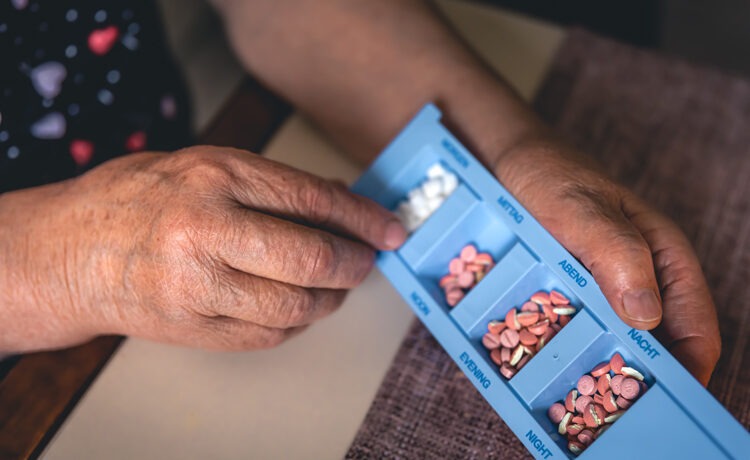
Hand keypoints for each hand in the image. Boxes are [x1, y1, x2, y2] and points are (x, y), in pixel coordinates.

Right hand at [0, 146, 405, 351]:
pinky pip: (269, 334)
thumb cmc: (137, 200)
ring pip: (297, 306)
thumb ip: (272, 184)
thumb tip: (341, 202)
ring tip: (332, 286)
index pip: (311, 200)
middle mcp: (206, 231)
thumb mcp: (204, 166)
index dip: (363, 218)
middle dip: (354, 263)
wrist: (70, 252)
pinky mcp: (193, 329)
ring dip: (330, 299)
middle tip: (364, 261)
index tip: (389, 230)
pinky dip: (297, 322)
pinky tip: (296, 305)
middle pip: (311, 259)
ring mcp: (197, 286)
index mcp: (214, 178)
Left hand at [493, 138, 720, 384]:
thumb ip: (617, 253)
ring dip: (602, 370)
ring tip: (578, 402)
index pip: (696, 330)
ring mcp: (603, 287)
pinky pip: (578, 329)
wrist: (503, 159)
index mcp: (664, 259)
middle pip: (657, 346)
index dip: (688, 373)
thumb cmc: (548, 176)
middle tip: (609, 414)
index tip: (664, 405)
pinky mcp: (570, 290)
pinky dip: (569, 351)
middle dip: (640, 379)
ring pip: (616, 343)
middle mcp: (640, 278)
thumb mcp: (580, 209)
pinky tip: (546, 367)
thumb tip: (647, 317)